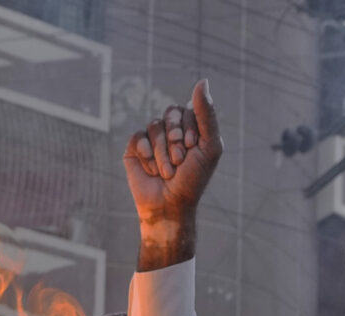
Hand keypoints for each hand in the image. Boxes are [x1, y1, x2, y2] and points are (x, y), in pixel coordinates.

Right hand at [124, 81, 220, 270]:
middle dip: (175, 139)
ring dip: (162, 152)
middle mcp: (172, 129)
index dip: (189, 129)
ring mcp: (152, 138)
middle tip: (179, 161)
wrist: (169, 207)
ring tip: (167, 172)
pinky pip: (138, 137)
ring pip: (154, 126)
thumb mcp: (209, 145)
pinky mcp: (135, 148)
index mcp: (192, 126)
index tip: (193, 149)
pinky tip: (151, 169)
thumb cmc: (193, 180)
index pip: (187, 109)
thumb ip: (207, 114)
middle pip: (170, 113)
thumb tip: (202, 80)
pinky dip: (146, 154)